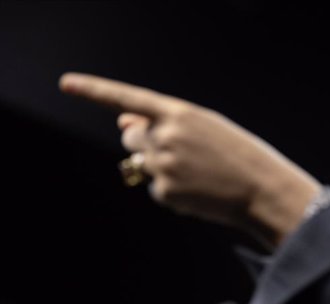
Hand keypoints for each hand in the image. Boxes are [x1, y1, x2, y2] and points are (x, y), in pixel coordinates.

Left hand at [59, 73, 319, 245]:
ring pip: (141, 163)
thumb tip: (124, 121)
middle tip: (173, 151)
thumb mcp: (207, 127)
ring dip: (158, 165)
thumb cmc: (240, 154)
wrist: (262, 190)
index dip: (95, 91)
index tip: (67, 85)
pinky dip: (172, 189)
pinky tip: (198, 190)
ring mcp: (162, 166)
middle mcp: (165, 137)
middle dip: (143, 142)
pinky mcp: (164, 193)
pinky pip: (156, 188)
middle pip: (131, 137)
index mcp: (180, 114)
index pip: (128, 98)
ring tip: (195, 173)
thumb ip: (166, 121)